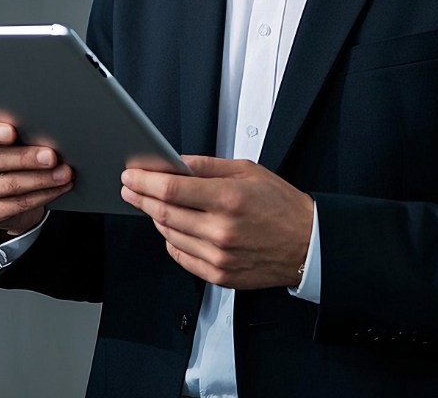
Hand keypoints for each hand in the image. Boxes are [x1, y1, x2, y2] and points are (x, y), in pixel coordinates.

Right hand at [0, 120, 72, 239]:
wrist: (1, 189)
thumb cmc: (6, 152)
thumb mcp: (4, 137)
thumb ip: (14, 129)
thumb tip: (42, 127)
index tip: (12, 132)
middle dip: (27, 158)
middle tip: (51, 156)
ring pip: (9, 184)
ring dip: (42, 179)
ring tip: (63, 172)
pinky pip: (17, 204)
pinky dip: (43, 195)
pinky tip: (58, 187)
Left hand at [120, 155, 313, 289]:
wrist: (308, 245)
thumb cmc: (280, 205)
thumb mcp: (246, 171)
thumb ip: (206, 165)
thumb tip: (175, 161)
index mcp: (227, 199)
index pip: (171, 189)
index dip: (144, 181)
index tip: (130, 174)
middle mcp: (221, 230)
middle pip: (163, 212)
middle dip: (140, 197)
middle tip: (130, 187)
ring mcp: (219, 257)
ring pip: (168, 235)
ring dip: (155, 217)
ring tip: (153, 203)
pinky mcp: (220, 276)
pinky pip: (180, 256)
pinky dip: (170, 240)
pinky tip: (173, 227)